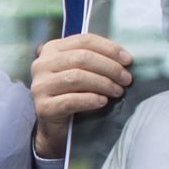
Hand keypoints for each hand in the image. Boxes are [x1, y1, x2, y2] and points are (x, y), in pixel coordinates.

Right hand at [30, 34, 132, 157]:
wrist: (55, 127)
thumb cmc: (72, 94)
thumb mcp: (80, 71)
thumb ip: (94, 60)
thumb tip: (124, 58)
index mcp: (51, 49)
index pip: (83, 40)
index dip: (109, 48)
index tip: (128, 60)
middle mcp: (41, 64)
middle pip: (81, 58)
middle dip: (110, 68)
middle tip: (126, 79)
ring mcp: (40, 86)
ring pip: (77, 77)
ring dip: (103, 84)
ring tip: (118, 91)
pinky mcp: (43, 107)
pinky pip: (71, 100)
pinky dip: (91, 100)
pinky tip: (103, 101)